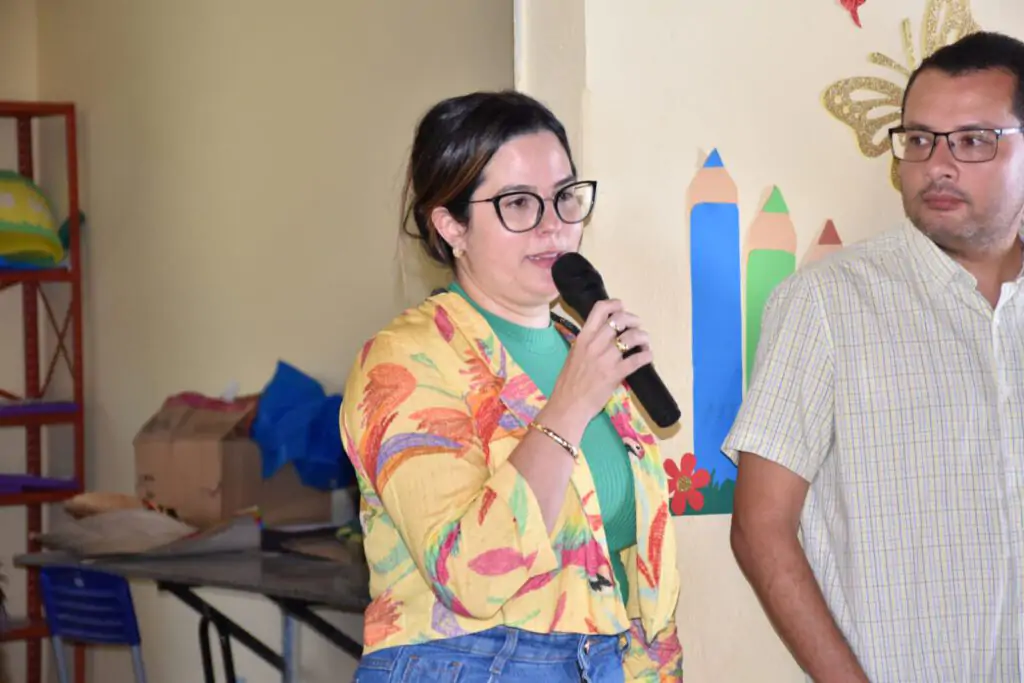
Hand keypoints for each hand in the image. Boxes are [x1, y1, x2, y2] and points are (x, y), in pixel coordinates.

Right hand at [543, 299, 653, 437]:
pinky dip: (646, 355)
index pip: (600, 310)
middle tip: (637, 327)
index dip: (615, 304)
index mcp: (583, 338)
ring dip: (642, 337)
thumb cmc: (569, 383)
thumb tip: (605, 335)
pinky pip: (636, 359)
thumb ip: (588, 343)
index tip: (622, 307)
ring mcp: (605, 359)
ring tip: (644, 342)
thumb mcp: (574, 355)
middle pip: (619, 320)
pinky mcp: (615, 374)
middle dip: (633, 320)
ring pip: (631, 337)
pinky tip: (648, 356)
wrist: (568, 406)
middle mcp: (594, 344)